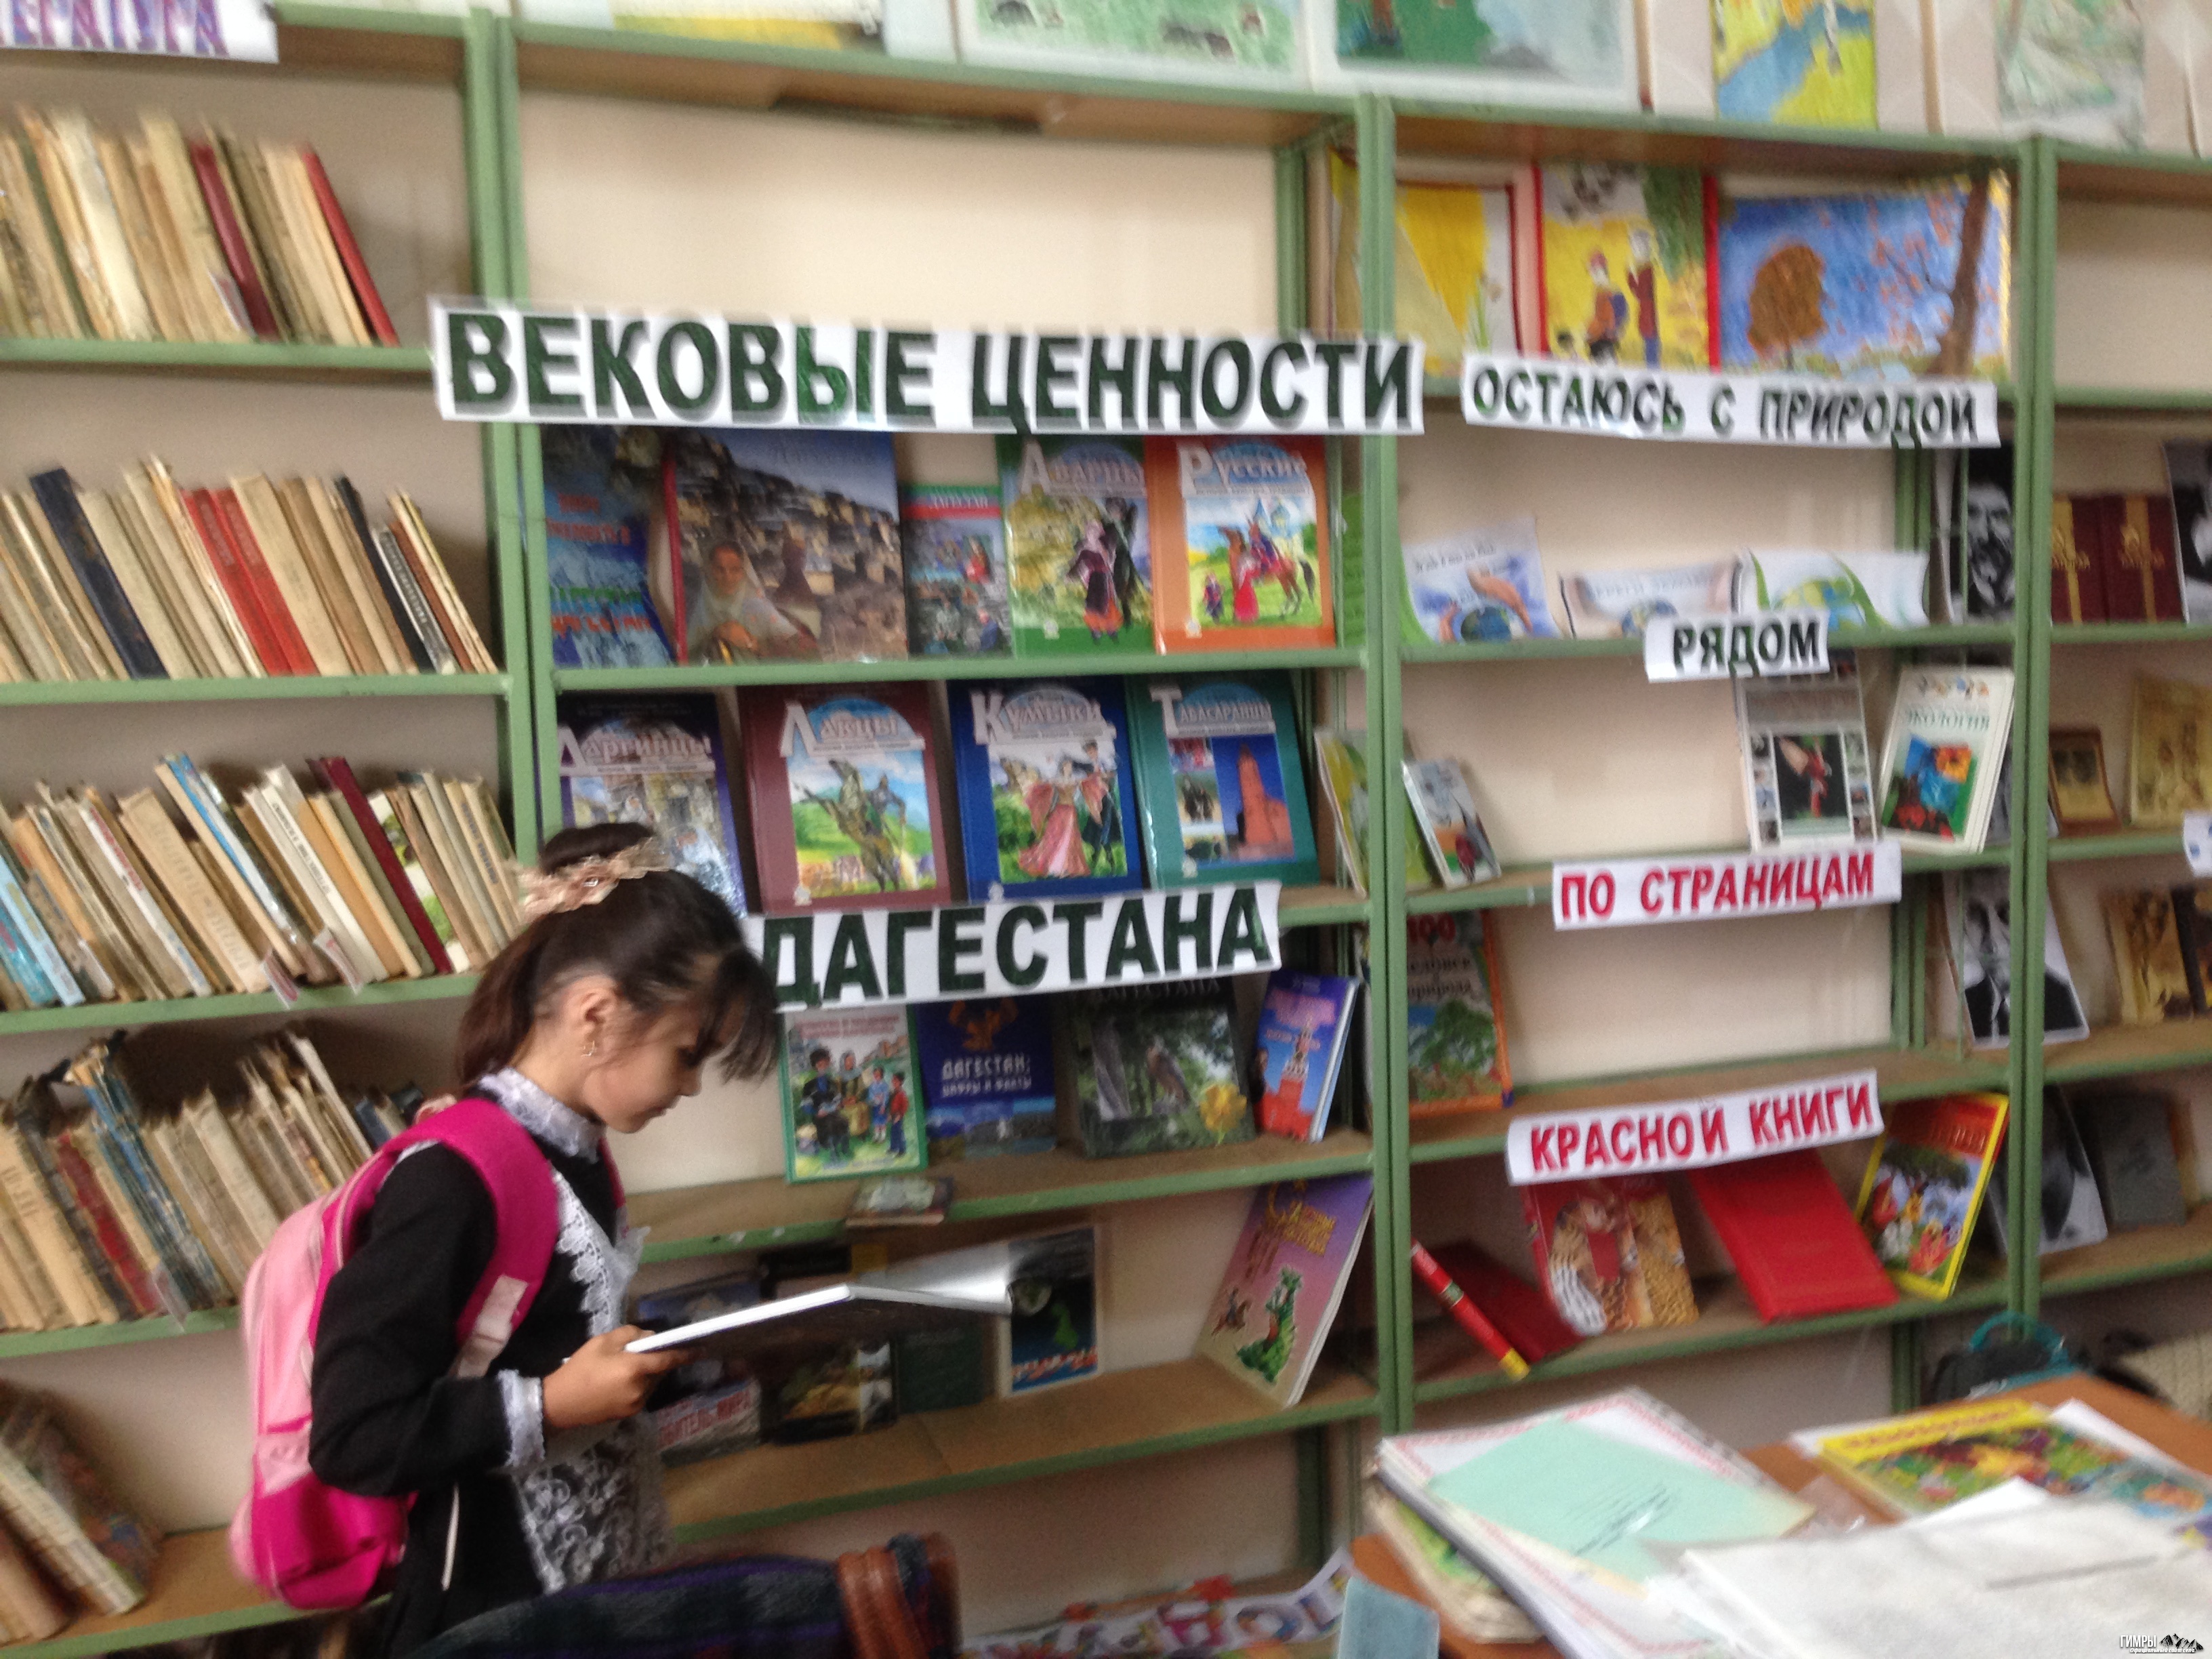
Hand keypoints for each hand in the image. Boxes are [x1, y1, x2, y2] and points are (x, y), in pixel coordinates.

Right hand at [540, 1327, 691, 1429]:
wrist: (559, 1403)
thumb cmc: (580, 1368)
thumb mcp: (602, 1342)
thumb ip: (630, 1335)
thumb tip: (650, 1338)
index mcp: (635, 1368)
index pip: (668, 1360)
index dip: (685, 1354)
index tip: (701, 1349)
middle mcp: (641, 1388)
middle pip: (659, 1371)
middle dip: (657, 1360)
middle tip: (641, 1352)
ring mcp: (636, 1404)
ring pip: (651, 1383)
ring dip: (647, 1374)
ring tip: (626, 1366)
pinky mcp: (628, 1413)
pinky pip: (642, 1394)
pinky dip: (638, 1384)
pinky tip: (620, 1380)